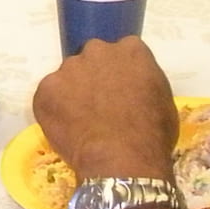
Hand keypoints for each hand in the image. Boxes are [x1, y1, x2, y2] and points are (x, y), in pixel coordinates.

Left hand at [32, 36, 177, 180]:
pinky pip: (49, 96)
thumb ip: (143, 83)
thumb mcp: (163, 101)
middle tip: (99, 106)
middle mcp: (97, 51)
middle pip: (92, 59)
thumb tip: (132, 88)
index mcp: (130, 50)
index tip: (120, 90)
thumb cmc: (152, 135)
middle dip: (94, 77)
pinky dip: (55, 110)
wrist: (122, 158)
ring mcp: (69, 68)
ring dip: (72, 94)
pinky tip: (68, 129)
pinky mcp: (46, 88)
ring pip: (68, 77)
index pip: (123, 52)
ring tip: (82, 123)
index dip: (120, 73)